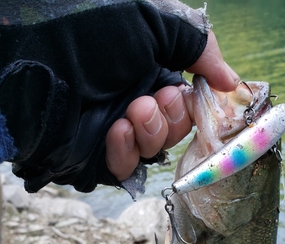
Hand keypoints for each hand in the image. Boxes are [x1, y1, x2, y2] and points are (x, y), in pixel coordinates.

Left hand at [105, 31, 238, 181]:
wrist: (39, 58)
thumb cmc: (94, 30)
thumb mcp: (158, 21)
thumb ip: (201, 48)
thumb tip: (233, 83)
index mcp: (150, 70)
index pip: (188, 102)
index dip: (197, 106)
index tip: (197, 98)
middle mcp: (134, 101)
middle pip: (175, 131)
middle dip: (173, 118)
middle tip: (157, 99)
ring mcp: (114, 130)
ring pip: (153, 152)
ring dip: (151, 132)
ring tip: (133, 110)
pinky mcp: (94, 156)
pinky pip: (125, 169)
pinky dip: (126, 153)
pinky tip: (116, 130)